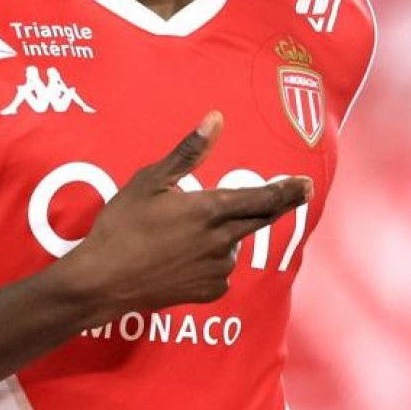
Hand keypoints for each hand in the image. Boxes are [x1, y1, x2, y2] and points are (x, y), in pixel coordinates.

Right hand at [64, 111, 311, 316]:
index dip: (288, 191)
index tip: (307, 184)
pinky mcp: (208, 291)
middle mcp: (221, 241)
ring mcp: (217, 269)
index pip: (262, 198)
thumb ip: (188, 152)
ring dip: (226, 236)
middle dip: (276, 205)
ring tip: (185, 235)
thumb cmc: (122, 226)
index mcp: (209, 210)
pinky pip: (220, 270)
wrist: (103, 281)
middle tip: (293, 193)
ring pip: (233, 245)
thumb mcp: (150, 182)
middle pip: (259, 220)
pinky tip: (181, 259)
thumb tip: (215, 119)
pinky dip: (211, 261)